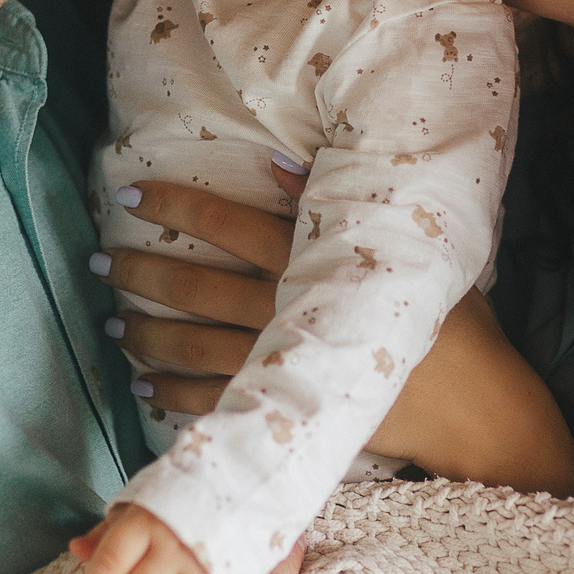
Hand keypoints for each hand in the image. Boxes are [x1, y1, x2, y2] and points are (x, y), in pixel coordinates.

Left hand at [97, 170, 573, 496]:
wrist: (473, 408)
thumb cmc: (449, 322)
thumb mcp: (404, 251)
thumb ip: (335, 208)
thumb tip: (280, 164)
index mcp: (312, 261)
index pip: (229, 223)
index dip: (176, 205)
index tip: (130, 193)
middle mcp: (286, 310)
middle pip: (193, 285)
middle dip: (140, 272)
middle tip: (100, 262)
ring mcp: (281, 363)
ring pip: (191, 346)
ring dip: (145, 336)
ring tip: (112, 326)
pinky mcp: (286, 409)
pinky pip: (211, 402)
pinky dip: (172, 394)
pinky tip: (144, 386)